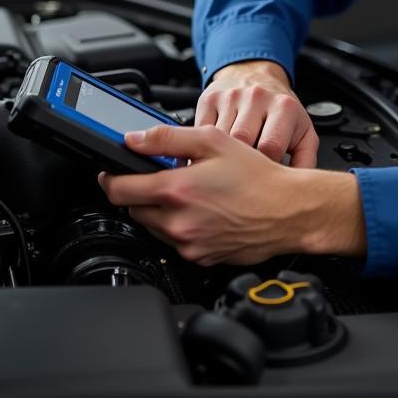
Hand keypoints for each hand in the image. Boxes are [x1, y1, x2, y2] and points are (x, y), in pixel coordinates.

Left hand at [98, 126, 365, 265]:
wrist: (287, 211)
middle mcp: (177, 223)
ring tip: (187, 194)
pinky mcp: (200, 259)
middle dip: (139, 193)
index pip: (118, 190)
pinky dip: (180, 228)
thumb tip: (134, 140)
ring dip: (159, 211)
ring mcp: (188, 245)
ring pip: (153, 228)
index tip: (112, 171)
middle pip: (133, 210)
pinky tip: (201, 212)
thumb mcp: (213, 140)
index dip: (110, 177)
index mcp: (176, 190)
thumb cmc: (257, 176)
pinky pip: (176, 244)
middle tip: (160, 179)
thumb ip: (167, 139)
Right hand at [195, 59, 318, 167]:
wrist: (256, 76)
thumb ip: (305, 161)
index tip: (263, 174)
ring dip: (221, 155)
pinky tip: (214, 151)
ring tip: (230, 162)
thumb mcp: (302, 133)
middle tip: (244, 173)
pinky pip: (200, 130)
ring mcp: (231, 96)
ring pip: (220, 138)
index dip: (265, 167)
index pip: (270, 148)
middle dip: (241, 163)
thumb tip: (295, 189)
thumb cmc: (279, 112)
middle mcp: (257, 96)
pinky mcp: (209, 98)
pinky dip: (204, 147)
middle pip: (242, 142)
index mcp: (284, 107)